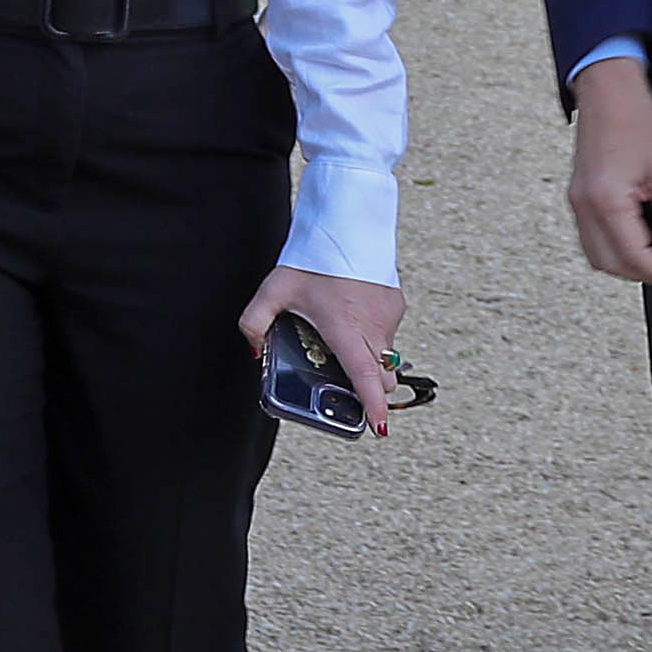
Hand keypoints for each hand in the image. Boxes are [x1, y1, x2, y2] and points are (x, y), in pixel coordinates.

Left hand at [240, 266, 407, 433]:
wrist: (347, 223)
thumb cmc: (310, 258)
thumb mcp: (273, 290)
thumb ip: (254, 324)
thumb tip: (255, 352)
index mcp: (345, 328)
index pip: (365, 376)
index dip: (372, 407)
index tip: (378, 428)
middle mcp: (373, 326)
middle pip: (381, 378)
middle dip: (370, 391)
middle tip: (348, 390)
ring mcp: (389, 315)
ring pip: (386, 356)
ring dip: (369, 362)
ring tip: (342, 343)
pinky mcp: (396, 304)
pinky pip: (388, 333)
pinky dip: (374, 338)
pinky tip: (352, 319)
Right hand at [566, 56, 651, 287]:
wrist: (608, 91)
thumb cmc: (638, 122)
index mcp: (607, 200)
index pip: (636, 256)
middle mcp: (585, 207)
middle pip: (612, 263)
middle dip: (646, 274)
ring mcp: (576, 202)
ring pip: (597, 256)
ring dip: (628, 265)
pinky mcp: (577, 196)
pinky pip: (591, 239)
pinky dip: (614, 250)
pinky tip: (639, 240)